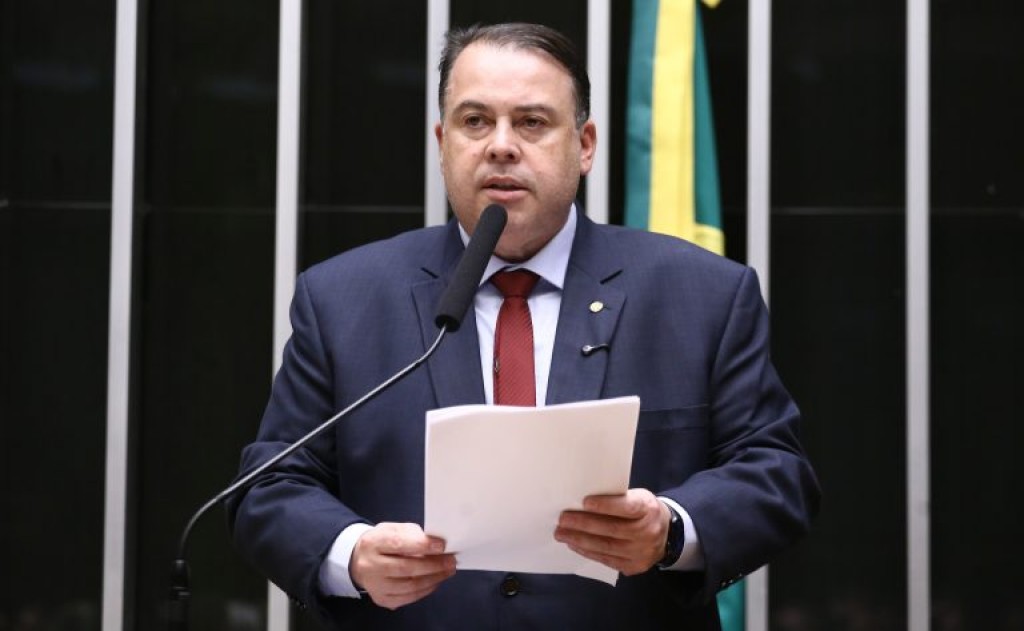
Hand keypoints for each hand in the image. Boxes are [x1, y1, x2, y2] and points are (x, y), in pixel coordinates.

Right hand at [350, 522, 456, 609]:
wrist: (358, 560)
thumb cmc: (381, 542)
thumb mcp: (392, 529)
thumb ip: (412, 534)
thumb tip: (435, 542)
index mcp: (373, 543)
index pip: (398, 544)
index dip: (422, 545)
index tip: (441, 545)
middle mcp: (370, 566)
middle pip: (405, 568)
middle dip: (433, 565)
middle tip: (450, 561)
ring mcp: (375, 585)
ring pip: (409, 586)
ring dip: (433, 579)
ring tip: (447, 571)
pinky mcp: (382, 599)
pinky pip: (408, 598)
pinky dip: (425, 590)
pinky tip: (435, 581)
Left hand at [554, 488, 669, 575]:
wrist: (666, 534)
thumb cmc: (643, 511)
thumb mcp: (638, 497)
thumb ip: (617, 499)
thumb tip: (583, 502)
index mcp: (648, 509)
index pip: (627, 508)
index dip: (605, 506)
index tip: (584, 502)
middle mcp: (648, 532)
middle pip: (612, 529)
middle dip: (584, 524)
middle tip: (563, 520)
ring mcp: (642, 552)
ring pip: (607, 547)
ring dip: (580, 540)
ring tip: (562, 534)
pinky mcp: (634, 566)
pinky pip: (607, 560)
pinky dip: (588, 552)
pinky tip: (574, 545)